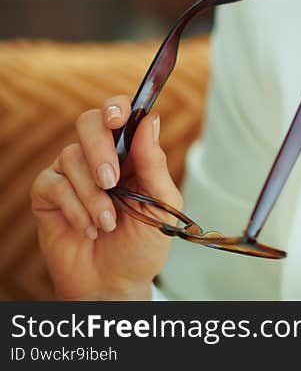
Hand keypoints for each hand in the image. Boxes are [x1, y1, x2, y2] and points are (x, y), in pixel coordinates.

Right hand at [30, 96, 181, 299]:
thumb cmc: (143, 243)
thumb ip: (155, 163)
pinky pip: (53, 183)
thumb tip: (151, 120)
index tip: (119, 118)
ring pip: (71, 156)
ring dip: (93, 194)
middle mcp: (99, 156)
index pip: (121, 113)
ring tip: (108, 223)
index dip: (117, 107)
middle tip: (112, 181)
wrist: (116, 283)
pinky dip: (74, 207)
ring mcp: (72, 173)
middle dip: (100, 149)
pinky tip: (88, 228)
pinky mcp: (48, 195)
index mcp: (132, 153)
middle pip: (89, 123)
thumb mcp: (162, 204)